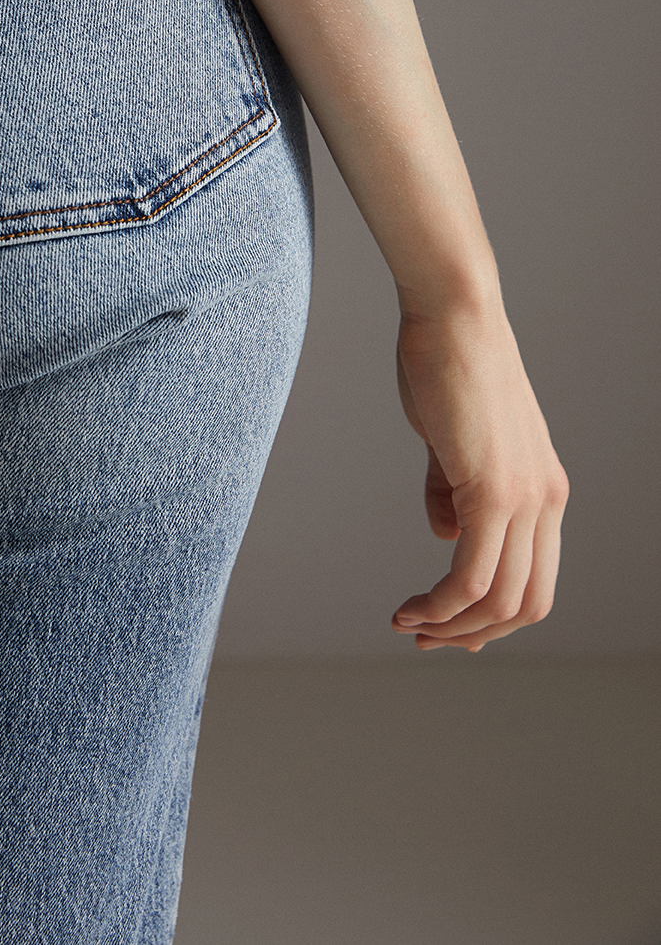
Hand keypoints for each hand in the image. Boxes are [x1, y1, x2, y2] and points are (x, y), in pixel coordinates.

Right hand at [390, 302, 568, 652]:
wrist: (452, 315)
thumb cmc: (446, 363)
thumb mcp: (452, 441)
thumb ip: (451, 490)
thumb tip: (446, 535)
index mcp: (543, 488)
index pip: (535, 579)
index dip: (492, 616)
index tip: (446, 625)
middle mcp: (546, 499)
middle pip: (527, 602)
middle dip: (473, 634)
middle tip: (424, 637)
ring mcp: (525, 497)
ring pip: (500, 598)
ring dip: (450, 625)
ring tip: (407, 623)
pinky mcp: (493, 490)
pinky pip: (471, 574)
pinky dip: (441, 604)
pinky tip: (411, 606)